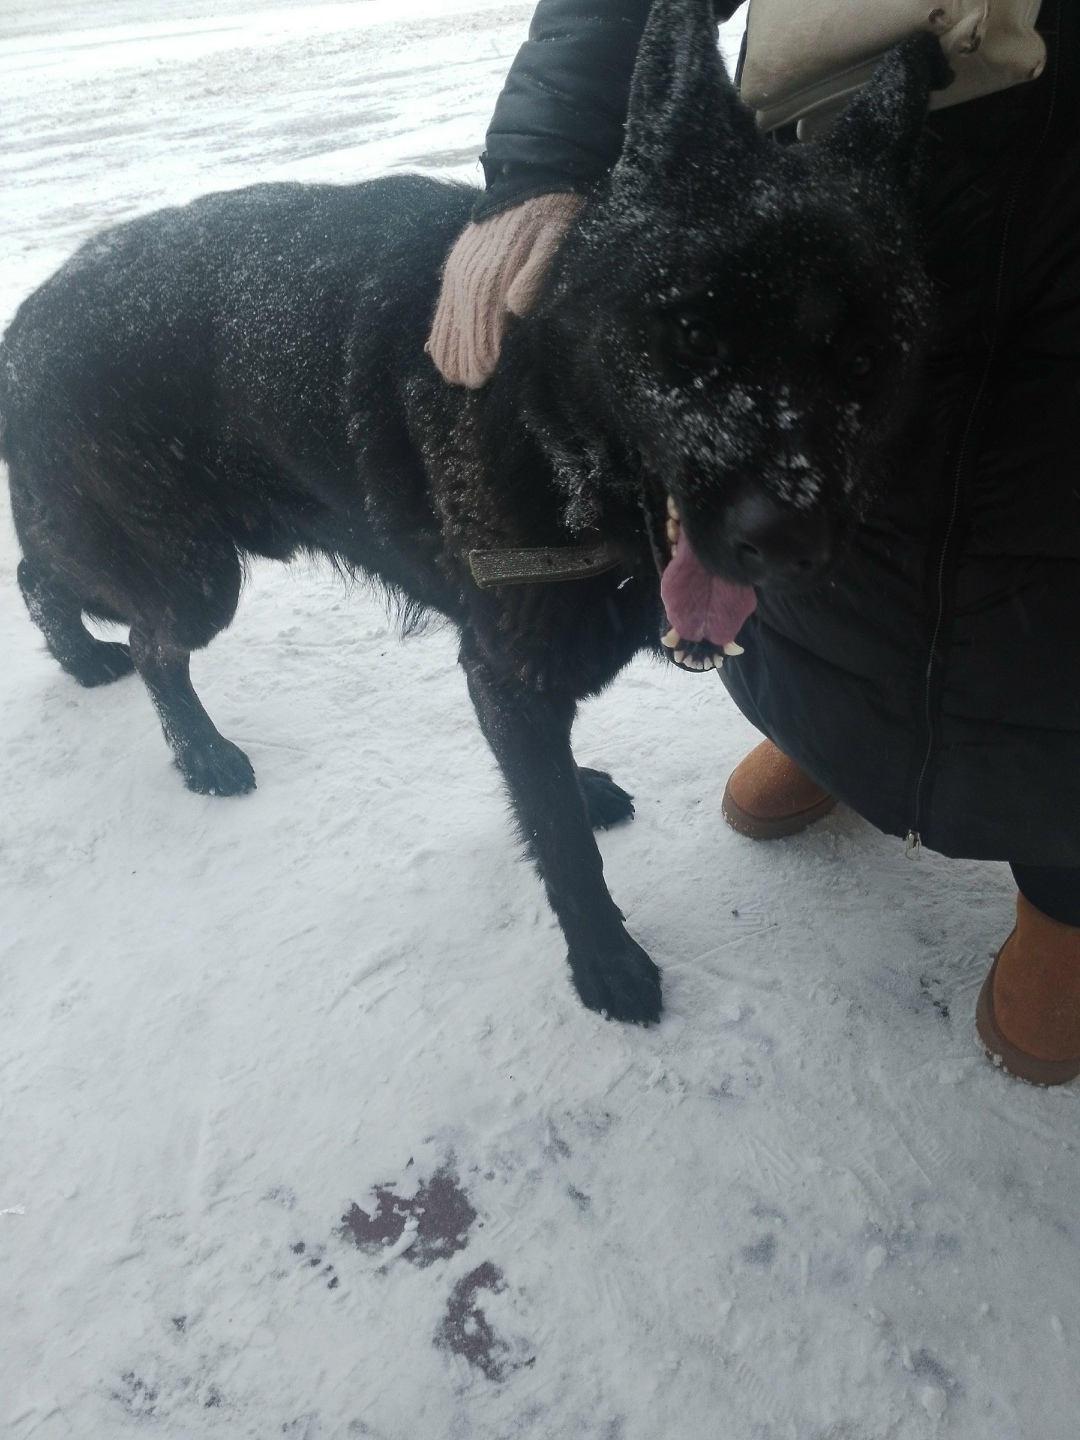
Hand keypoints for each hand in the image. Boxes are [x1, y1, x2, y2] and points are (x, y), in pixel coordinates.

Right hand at [426, 191, 583, 387]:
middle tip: (465, 386)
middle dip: (462, 356)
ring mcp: (461, 266)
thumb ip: (535, 273)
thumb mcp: (553, 238)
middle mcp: (470, 271)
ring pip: (448, 314)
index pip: (481, 321)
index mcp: (493, 271)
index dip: (480, 352)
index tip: (480, 379)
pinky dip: (439, 324)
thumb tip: (515, 310)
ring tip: (447, 375)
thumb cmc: (551, 212)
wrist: (534, 175)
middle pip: (461, 323)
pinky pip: (444, 299)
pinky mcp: (459, 261)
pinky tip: (432, 346)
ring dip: (447, 346)